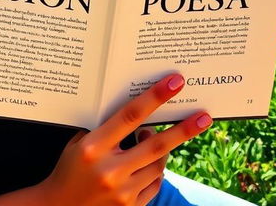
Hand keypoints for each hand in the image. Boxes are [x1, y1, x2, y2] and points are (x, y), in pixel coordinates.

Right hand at [37, 73, 211, 205]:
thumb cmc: (71, 167)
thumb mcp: (80, 141)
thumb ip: (107, 128)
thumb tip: (140, 110)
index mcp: (93, 147)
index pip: (130, 116)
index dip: (155, 97)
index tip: (175, 82)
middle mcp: (109, 170)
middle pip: (155, 145)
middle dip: (183, 129)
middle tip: (204, 116)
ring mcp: (121, 193)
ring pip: (157, 164)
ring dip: (162, 149)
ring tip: (151, 137)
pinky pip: (154, 183)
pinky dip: (155, 170)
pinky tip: (146, 163)